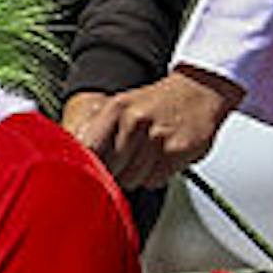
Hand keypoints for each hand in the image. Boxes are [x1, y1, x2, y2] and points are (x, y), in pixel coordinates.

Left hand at [66, 68, 238, 189]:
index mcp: (116, 110)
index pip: (89, 150)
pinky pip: (154, 181)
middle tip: (125, 162)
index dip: (86, 168)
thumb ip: (98, 132)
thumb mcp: (122, 107)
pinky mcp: (176, 153)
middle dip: (114, 173)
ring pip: (132, 180)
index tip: (85, 176)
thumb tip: (74, 158)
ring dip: (137, 176)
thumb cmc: (157, 103)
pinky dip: (156, 176)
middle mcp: (134, 122)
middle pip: (109, 171)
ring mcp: (156, 138)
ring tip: (147, 156)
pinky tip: (162, 158)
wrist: (199, 91)